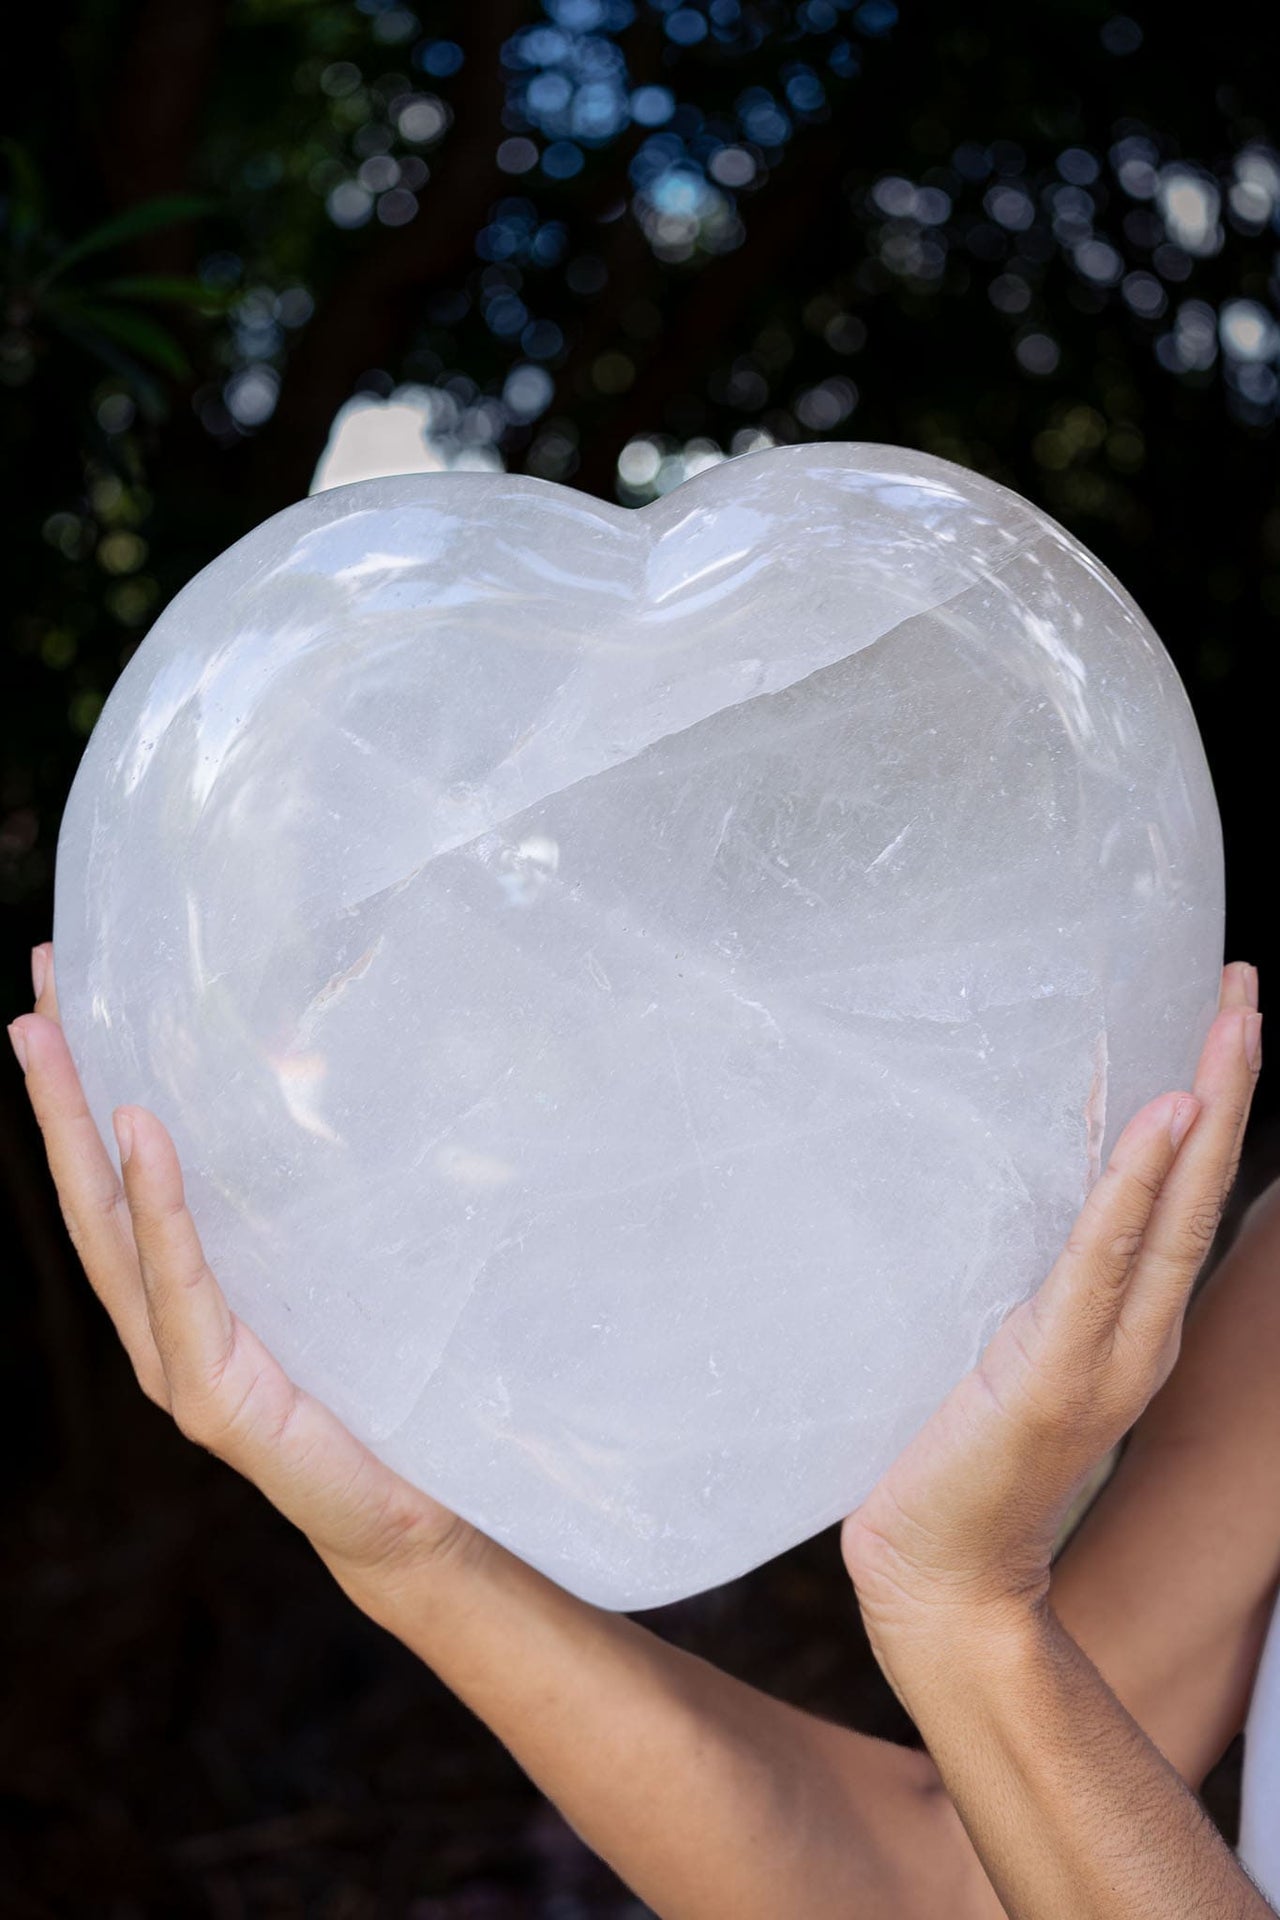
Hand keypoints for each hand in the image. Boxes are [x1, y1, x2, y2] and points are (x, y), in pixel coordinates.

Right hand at [10, 944, 484, 1616]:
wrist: (410, 1514)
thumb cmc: (381, 1395)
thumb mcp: (336, 1280)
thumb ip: (310, 1214)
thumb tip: (340, 1092)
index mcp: (183, 1295)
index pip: (120, 1176)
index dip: (87, 1089)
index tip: (72, 990)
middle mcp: (162, 1323)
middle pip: (91, 1187)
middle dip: (58, 1085)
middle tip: (39, 983)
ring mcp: (177, 1361)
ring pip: (107, 1227)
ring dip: (76, 1128)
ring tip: (52, 1037)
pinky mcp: (212, 1396)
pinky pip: (180, 1285)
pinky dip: (158, 1207)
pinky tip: (138, 1134)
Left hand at [842, 962, 1261, 1705]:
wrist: (937, 1579)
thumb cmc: (954, 1460)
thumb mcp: (998, 1343)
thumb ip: (1026, 1282)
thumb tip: (1001, 1191)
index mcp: (1124, 1323)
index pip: (1179, 1196)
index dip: (1209, 1108)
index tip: (1223, 1019)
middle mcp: (1136, 1333)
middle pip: (1198, 1186)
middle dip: (1228, 1081)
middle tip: (1246, 985)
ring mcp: (1107, 1353)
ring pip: (1172, 1211)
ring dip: (1207, 1111)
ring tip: (1232, 1023)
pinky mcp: (1056, 1371)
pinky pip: (1101, 1260)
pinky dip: (1136, 1187)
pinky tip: (1164, 1121)